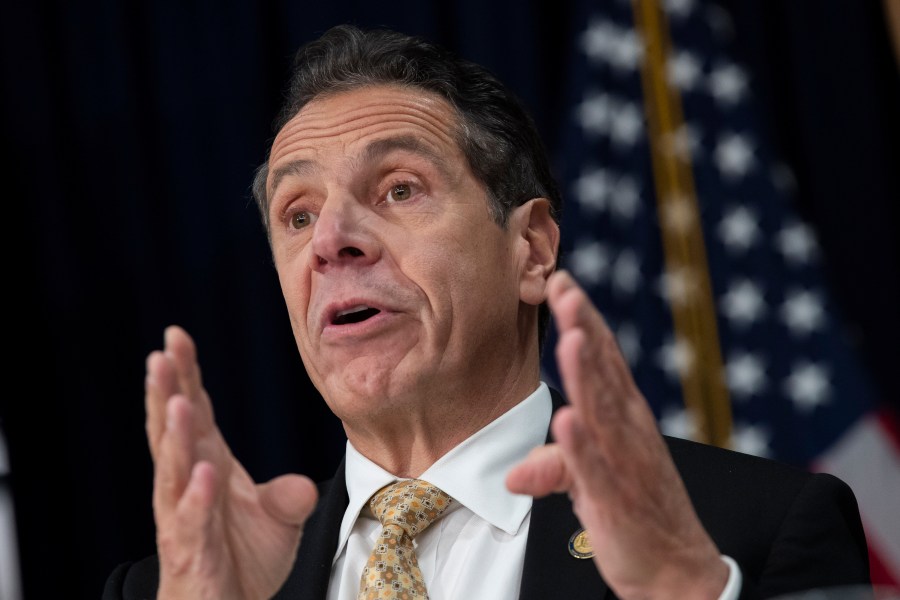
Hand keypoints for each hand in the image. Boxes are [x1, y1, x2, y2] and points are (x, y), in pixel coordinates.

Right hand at [146, 326, 317, 599]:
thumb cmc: (240, 559)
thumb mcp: (276, 520)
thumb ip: (288, 495)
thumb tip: (304, 487)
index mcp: (207, 464)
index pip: (193, 411)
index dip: (185, 375)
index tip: (177, 336)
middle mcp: (188, 485)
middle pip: (172, 430)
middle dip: (166, 391)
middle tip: (162, 353)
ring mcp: (184, 517)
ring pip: (174, 470)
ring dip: (175, 435)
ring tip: (175, 399)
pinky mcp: (191, 551)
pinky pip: (192, 521)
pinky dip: (197, 498)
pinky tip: (204, 472)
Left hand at [507, 271, 727, 599]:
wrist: (675, 570)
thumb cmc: (634, 513)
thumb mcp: (591, 482)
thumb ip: (558, 463)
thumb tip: (517, 473)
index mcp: (624, 418)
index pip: (604, 358)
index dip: (584, 320)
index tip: (562, 282)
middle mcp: (628, 432)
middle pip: (604, 372)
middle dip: (585, 328)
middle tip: (565, 288)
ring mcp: (624, 464)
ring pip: (604, 411)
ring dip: (588, 374)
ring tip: (571, 336)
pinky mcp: (616, 501)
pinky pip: (596, 469)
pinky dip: (582, 446)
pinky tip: (568, 419)